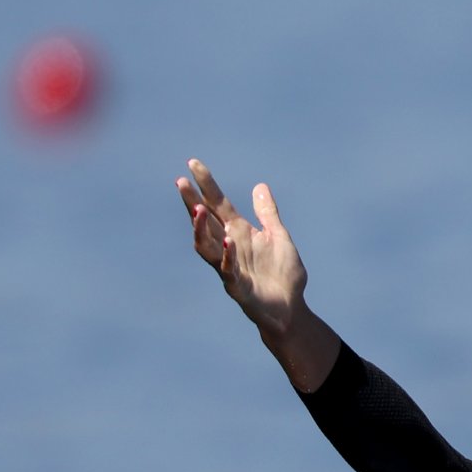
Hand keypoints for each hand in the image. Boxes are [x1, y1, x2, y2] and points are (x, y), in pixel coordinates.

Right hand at [177, 158, 304, 337]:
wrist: (291, 308)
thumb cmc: (282, 274)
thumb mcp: (278, 237)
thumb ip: (268, 214)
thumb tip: (260, 186)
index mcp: (239, 232)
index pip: (218, 204)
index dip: (206, 184)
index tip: (193, 163)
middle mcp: (229, 246)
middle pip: (205, 222)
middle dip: (192, 202)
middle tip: (180, 182)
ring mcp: (229, 266)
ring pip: (207, 246)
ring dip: (201, 229)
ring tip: (198, 209)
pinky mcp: (237, 287)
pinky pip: (228, 270)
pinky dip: (228, 256)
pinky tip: (229, 241)